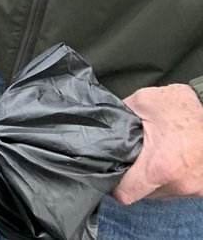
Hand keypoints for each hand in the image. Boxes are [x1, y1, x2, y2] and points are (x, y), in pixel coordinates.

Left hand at [112, 84, 202, 202]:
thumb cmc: (183, 108)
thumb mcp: (144, 101)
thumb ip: (120, 115)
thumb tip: (102, 125)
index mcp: (160, 168)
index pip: (125, 193)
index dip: (111, 184)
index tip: (108, 171)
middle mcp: (178, 185)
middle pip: (142, 194)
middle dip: (132, 178)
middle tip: (127, 158)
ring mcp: (193, 190)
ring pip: (160, 193)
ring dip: (151, 179)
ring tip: (149, 156)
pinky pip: (176, 190)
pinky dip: (168, 179)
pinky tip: (166, 159)